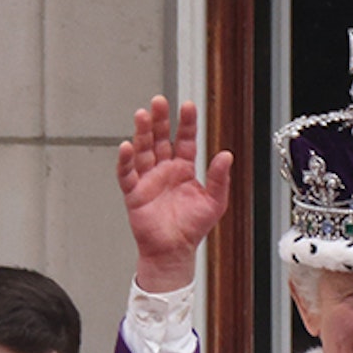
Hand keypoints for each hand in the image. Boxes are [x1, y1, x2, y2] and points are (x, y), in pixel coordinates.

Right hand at [116, 95, 233, 291]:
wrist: (174, 251)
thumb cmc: (192, 228)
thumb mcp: (214, 202)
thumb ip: (219, 179)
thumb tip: (226, 156)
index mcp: (183, 169)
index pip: (184, 140)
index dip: (186, 123)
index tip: (188, 106)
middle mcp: (164, 169)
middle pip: (160, 138)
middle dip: (160, 120)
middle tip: (159, 102)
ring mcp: (148, 179)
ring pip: (143, 150)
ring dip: (142, 133)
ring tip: (143, 115)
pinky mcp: (134, 192)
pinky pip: (127, 173)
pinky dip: (126, 160)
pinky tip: (127, 146)